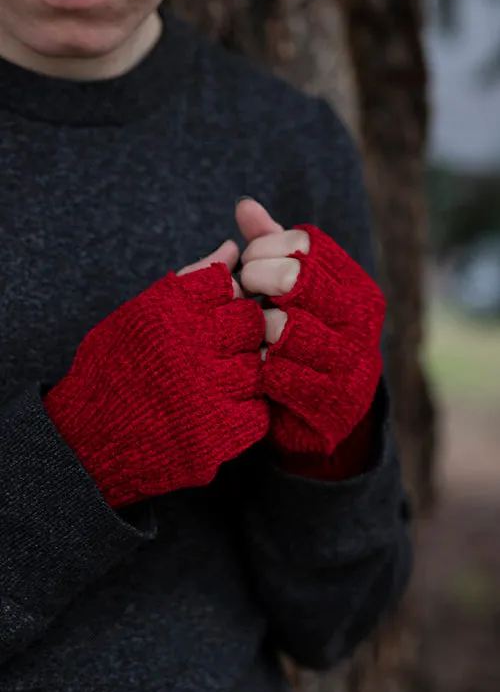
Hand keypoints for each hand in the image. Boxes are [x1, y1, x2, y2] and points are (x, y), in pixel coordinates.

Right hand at [44, 240, 268, 508]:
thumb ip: (190, 281)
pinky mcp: (218, 435)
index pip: (227, 283)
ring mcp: (208, 394)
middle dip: (240, 331)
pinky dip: (244, 410)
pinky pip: (257, 413)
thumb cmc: (112, 370)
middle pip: (249, 321)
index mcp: (167, 312)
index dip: (227, 297)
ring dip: (243, 371)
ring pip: (257, 366)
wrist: (88, 442)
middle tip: (219, 349)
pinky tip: (219, 409)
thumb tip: (231, 248)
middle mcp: (190, 347)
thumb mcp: (139, 314)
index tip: (214, 315)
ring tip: (213, 381)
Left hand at [236, 198, 384, 455]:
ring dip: (254, 330)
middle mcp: (362, 318)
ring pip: (281, 327)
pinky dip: (258, 367)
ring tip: (250, 333)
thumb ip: (270, 249)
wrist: (322, 415)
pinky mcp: (331, 399)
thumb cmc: (302, 339)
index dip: (264, 247)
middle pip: (294, 278)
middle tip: (242, 292)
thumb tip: (244, 204)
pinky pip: (277, 372)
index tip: (247, 263)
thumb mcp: (291, 292)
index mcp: (356, 284)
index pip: (306, 243)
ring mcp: (351, 360)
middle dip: (255, 281)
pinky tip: (255, 364)